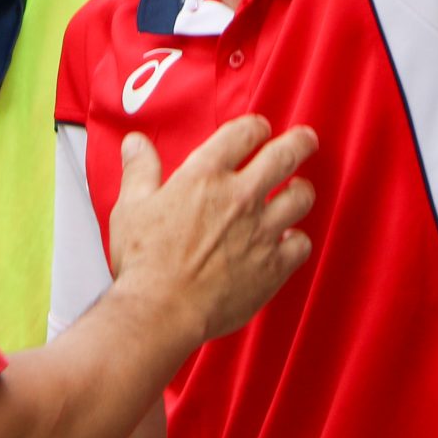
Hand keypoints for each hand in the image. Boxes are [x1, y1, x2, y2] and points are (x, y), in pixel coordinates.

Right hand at [107, 116, 317, 344]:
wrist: (161, 310)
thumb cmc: (144, 261)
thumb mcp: (131, 206)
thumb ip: (140, 169)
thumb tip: (136, 143)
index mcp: (205, 175)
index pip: (244, 134)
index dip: (256, 127)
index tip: (259, 129)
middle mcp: (240, 197)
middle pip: (285, 155)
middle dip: (300, 142)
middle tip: (306, 139)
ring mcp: (261, 231)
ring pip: (301, 197)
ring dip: (301, 190)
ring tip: (298, 190)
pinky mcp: (273, 265)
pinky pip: (300, 243)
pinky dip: (296, 240)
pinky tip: (288, 240)